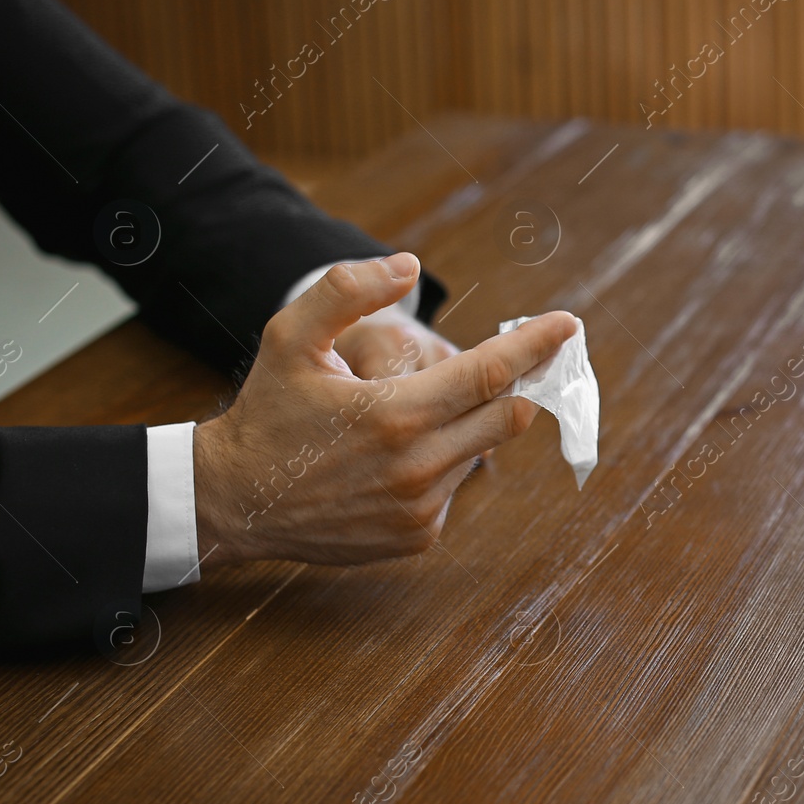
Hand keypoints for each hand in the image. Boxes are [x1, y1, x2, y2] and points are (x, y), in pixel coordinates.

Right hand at [192, 253, 575, 567]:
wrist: (234, 501)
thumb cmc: (266, 413)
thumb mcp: (290, 337)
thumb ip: (347, 290)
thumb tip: (410, 267)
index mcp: (394, 415)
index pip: (490, 375)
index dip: (534, 346)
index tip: (569, 325)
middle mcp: (417, 468)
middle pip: (506, 416)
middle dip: (523, 382)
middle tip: (526, 357)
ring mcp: (420, 509)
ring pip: (480, 451)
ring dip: (471, 423)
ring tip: (415, 411)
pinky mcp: (418, 536)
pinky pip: (456, 486)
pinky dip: (445, 460)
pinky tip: (397, 455)